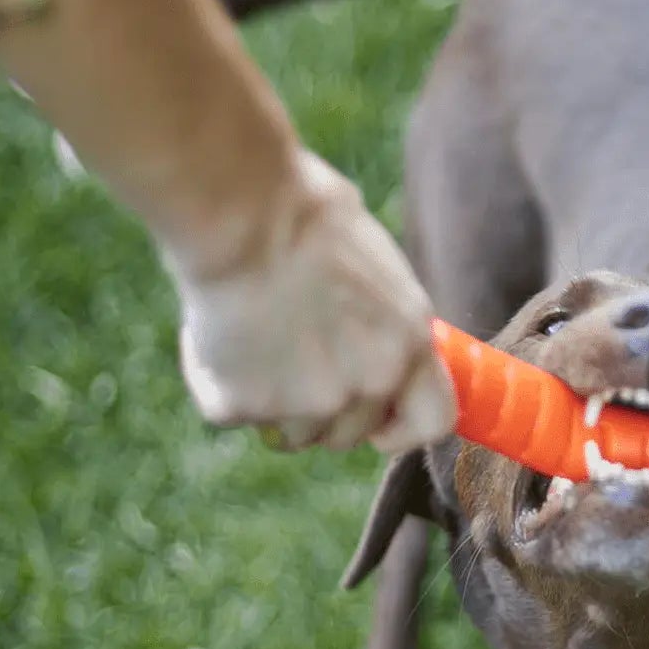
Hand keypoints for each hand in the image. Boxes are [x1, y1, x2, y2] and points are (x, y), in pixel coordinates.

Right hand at [168, 149, 455, 452]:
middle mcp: (368, 385)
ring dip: (272, 401)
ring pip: (291, 435)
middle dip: (322, 409)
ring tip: (255, 336)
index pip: (431, 423)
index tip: (377, 423)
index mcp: (410, 347)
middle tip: (291, 354)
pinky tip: (217, 332)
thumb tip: (377, 357)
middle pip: (347, 435)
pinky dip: (218, 381)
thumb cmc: (310, 220)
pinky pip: (231, 412)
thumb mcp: (383, 275)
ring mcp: (307, 403)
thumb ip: (387, 331)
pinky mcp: (245, 406)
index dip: (401, 428)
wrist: (244, 213)